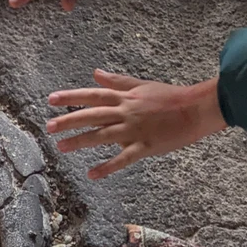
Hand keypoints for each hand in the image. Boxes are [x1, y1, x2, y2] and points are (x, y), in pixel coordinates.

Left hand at [47, 70, 226, 178]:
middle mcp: (126, 112)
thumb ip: (117, 81)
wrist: (198, 108)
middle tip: (49, 127)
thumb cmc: (171, 97)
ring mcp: (135, 130)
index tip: (51, 99)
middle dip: (69, 121)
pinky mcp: (145, 146)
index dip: (71, 97)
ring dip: (81, 141)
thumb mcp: (141, 85)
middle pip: (92, 115)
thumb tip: (95, 72)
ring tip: (62, 147)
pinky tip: (92, 174)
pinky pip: (123, 158)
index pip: (93, 95)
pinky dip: (107, 167)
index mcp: (125, 97)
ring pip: (103, 135)